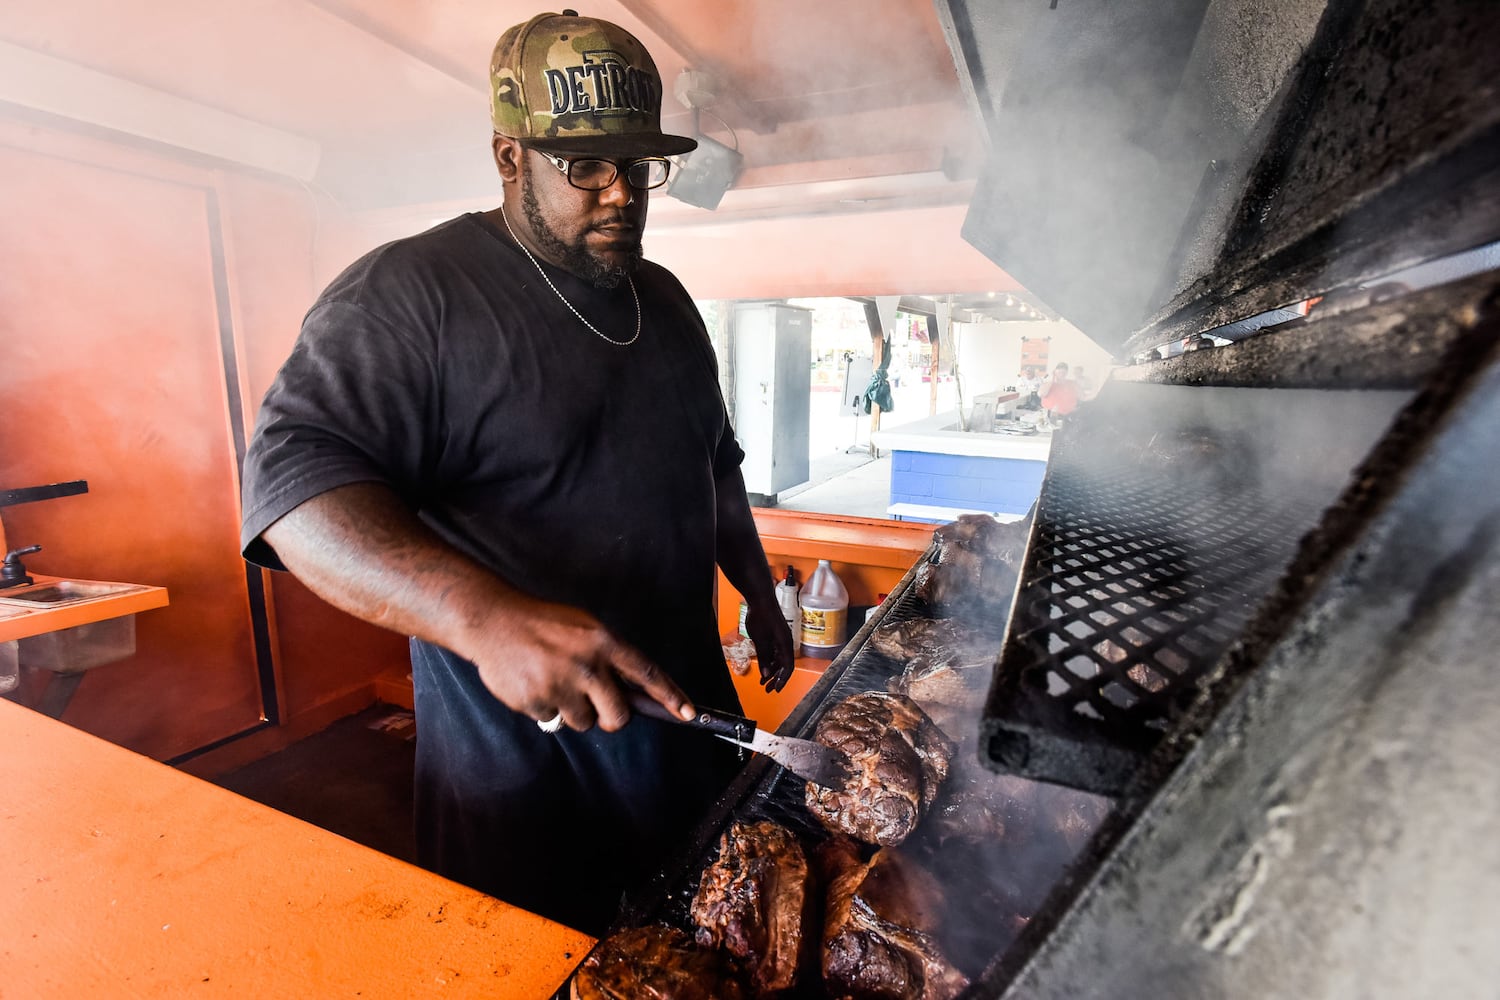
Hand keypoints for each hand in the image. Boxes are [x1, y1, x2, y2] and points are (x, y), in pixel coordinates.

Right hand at [462, 595, 693, 732]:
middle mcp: (587, 665)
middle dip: (610, 719)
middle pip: (617, 715)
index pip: (647, 673)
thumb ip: (608, 656)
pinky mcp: (536, 702)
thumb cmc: (542, 623)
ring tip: (553, 682)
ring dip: (572, 711)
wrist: (493, 621)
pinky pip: (552, 721)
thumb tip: (630, 691)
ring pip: (583, 722)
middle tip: (597, 709)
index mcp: (603, 641)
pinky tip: (533, 684)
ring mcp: (561, 686)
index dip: (670, 696)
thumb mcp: (584, 627)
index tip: (688, 713)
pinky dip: (545, 708)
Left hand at [743, 601, 795, 692]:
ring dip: (771, 670)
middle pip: (784, 665)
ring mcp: (781, 638)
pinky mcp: (775, 634)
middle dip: (776, 678)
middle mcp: (786, 642)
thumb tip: (766, 675)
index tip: (776, 689)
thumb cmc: (762, 617)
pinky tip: (763, 665)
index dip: (782, 680)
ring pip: (779, 659)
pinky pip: (775, 652)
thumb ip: (764, 658)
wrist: (760, 599)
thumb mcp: (761, 641)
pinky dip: (769, 660)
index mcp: (786, 645)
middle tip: (768, 689)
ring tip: (763, 681)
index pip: (788, 667)